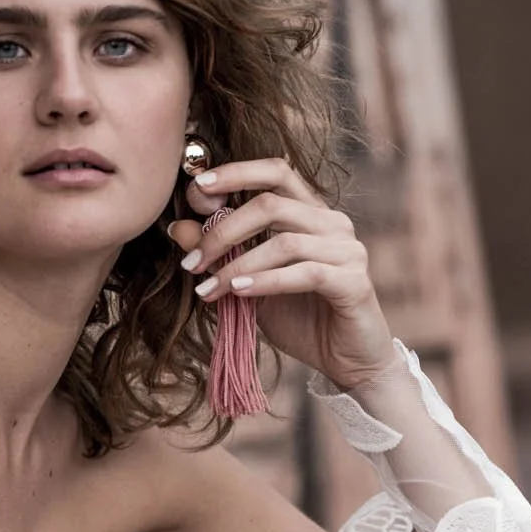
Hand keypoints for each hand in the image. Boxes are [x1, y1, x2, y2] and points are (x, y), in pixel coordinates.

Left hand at [165, 158, 398, 389]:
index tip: (195, 193)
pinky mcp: (353, 281)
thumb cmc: (300, 319)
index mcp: (310, 212)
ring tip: (208, 290)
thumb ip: (221, 256)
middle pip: (271, 203)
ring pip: (284, 242)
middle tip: (191, 262)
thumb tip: (177, 227)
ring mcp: (347, 250)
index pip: (275, 171)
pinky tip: (239, 293)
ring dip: (237, 266)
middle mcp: (332, 222)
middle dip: (223, 230)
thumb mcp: (249, 285)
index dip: (234, 175)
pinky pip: (304, 273)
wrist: (347, 361)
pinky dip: (266, 282)